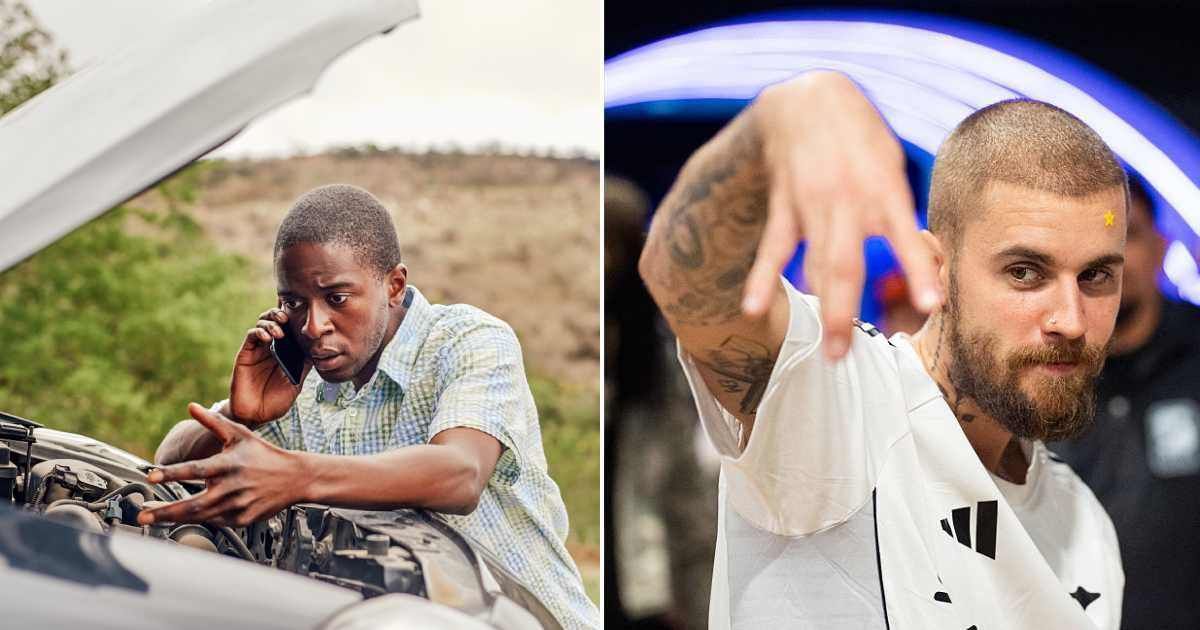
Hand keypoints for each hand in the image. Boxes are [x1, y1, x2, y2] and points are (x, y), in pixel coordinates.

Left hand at [138, 403, 308, 526]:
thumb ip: (213, 422)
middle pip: (193, 503)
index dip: (172, 473)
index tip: (152, 476)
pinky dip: (198, 519)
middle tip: (143, 514)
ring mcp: (237, 506)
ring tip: (153, 518)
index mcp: (229, 464)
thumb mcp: (240, 434)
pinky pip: (215, 522)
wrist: (296, 478)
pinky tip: (183, 517)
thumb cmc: (265, 454)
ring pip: (201, 516)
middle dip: (165, 511)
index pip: (196, 470)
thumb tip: (192, 406)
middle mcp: (232, 487)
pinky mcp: (242, 519)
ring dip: (174, 518)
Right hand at [230, 307, 309, 425]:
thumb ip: (304, 367)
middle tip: (287, 318)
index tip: (303, 314)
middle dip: (281, 314)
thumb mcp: (296, 383)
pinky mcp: (245, 354)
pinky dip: (260, 331)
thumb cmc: (276, 401)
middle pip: (275, 321)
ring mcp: (258, 350)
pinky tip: (268, 338)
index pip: (290, 329)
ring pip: (262, 323)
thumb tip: (319, 350)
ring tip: (279, 332)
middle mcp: (272, 348)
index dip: (295, 319)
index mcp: (286, 353)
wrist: (256, 415)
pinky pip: (251, 335)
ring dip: (271, 322)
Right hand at [742, 71, 941, 358]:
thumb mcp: (890, 164)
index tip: (932, 305)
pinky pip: (772, 247)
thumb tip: (913, 260)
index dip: (917, 269)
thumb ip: (896, 212)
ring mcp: (811, 204)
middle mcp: (846, 200)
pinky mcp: (785, 206)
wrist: (806, 99)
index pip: (904, 235)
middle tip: (846, 355)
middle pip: (844, 265)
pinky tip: (754, 308)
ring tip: (829, 351)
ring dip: (821, 308)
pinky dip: (761, 278)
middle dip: (845, 311)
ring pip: (814, 264)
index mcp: (882, 188)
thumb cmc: (860, 137)